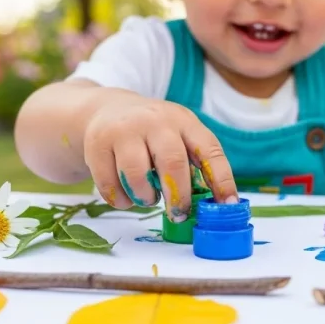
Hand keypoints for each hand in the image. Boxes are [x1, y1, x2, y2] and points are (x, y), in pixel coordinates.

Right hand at [82, 92, 237, 220]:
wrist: (106, 110)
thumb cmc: (153, 133)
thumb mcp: (178, 136)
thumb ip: (195, 164)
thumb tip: (217, 206)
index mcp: (183, 121)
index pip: (209, 150)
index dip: (221, 179)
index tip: (227, 205)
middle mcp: (155, 121)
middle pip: (172, 162)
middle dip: (178, 196)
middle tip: (179, 214)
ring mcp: (123, 130)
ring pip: (136, 176)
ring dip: (145, 198)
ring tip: (148, 197)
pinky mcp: (97, 144)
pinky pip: (110, 185)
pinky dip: (120, 199)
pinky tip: (126, 194)